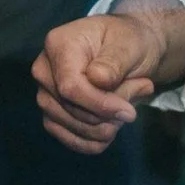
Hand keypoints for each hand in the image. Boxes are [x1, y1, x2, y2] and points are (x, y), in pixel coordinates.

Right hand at [33, 13, 164, 154]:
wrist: (128, 52)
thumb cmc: (128, 43)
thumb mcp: (130, 44)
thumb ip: (114, 62)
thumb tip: (98, 80)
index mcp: (58, 45)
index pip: (70, 87)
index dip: (100, 105)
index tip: (129, 112)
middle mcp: (43, 70)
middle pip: (72, 109)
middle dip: (110, 113)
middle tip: (141, 90)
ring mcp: (45, 94)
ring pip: (73, 126)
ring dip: (107, 125)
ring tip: (129, 102)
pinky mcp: (52, 114)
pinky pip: (70, 139)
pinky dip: (95, 141)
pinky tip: (113, 130)